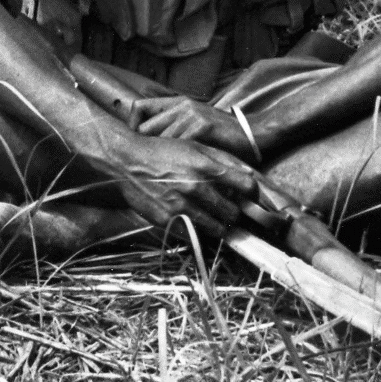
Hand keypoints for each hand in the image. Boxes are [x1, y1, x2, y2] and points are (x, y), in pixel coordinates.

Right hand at [103, 130, 261, 232]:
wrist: (127, 160)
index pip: (247, 186)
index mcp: (206, 166)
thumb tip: (249, 173)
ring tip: (215, 219)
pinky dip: (198, 230)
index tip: (251, 197)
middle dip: (233, 212)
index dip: (253, 194)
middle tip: (229, 210)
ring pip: (216, 228)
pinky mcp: (167, 220)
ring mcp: (181, 206)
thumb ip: (223, 159)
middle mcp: (196, 187)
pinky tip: (194, 221)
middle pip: (233, 212)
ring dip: (219, 225)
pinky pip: (193, 234)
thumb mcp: (194, 147)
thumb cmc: (162, 151)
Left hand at [131, 92, 260, 161]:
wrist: (255, 132)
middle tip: (146, 166)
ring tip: (159, 174)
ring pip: (161, 139)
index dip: (133, 126)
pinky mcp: (203, 125)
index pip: (139, 107)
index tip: (137, 145)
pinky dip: (179, 161)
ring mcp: (192, 114)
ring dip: (161, 159)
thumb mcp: (196, 125)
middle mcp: (182, 105)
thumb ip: (176, 128)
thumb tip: (152, 145)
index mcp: (178, 103)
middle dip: (144, 149)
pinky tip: (181, 173)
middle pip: (145, 127)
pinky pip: (181, 144)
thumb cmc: (225, 135)